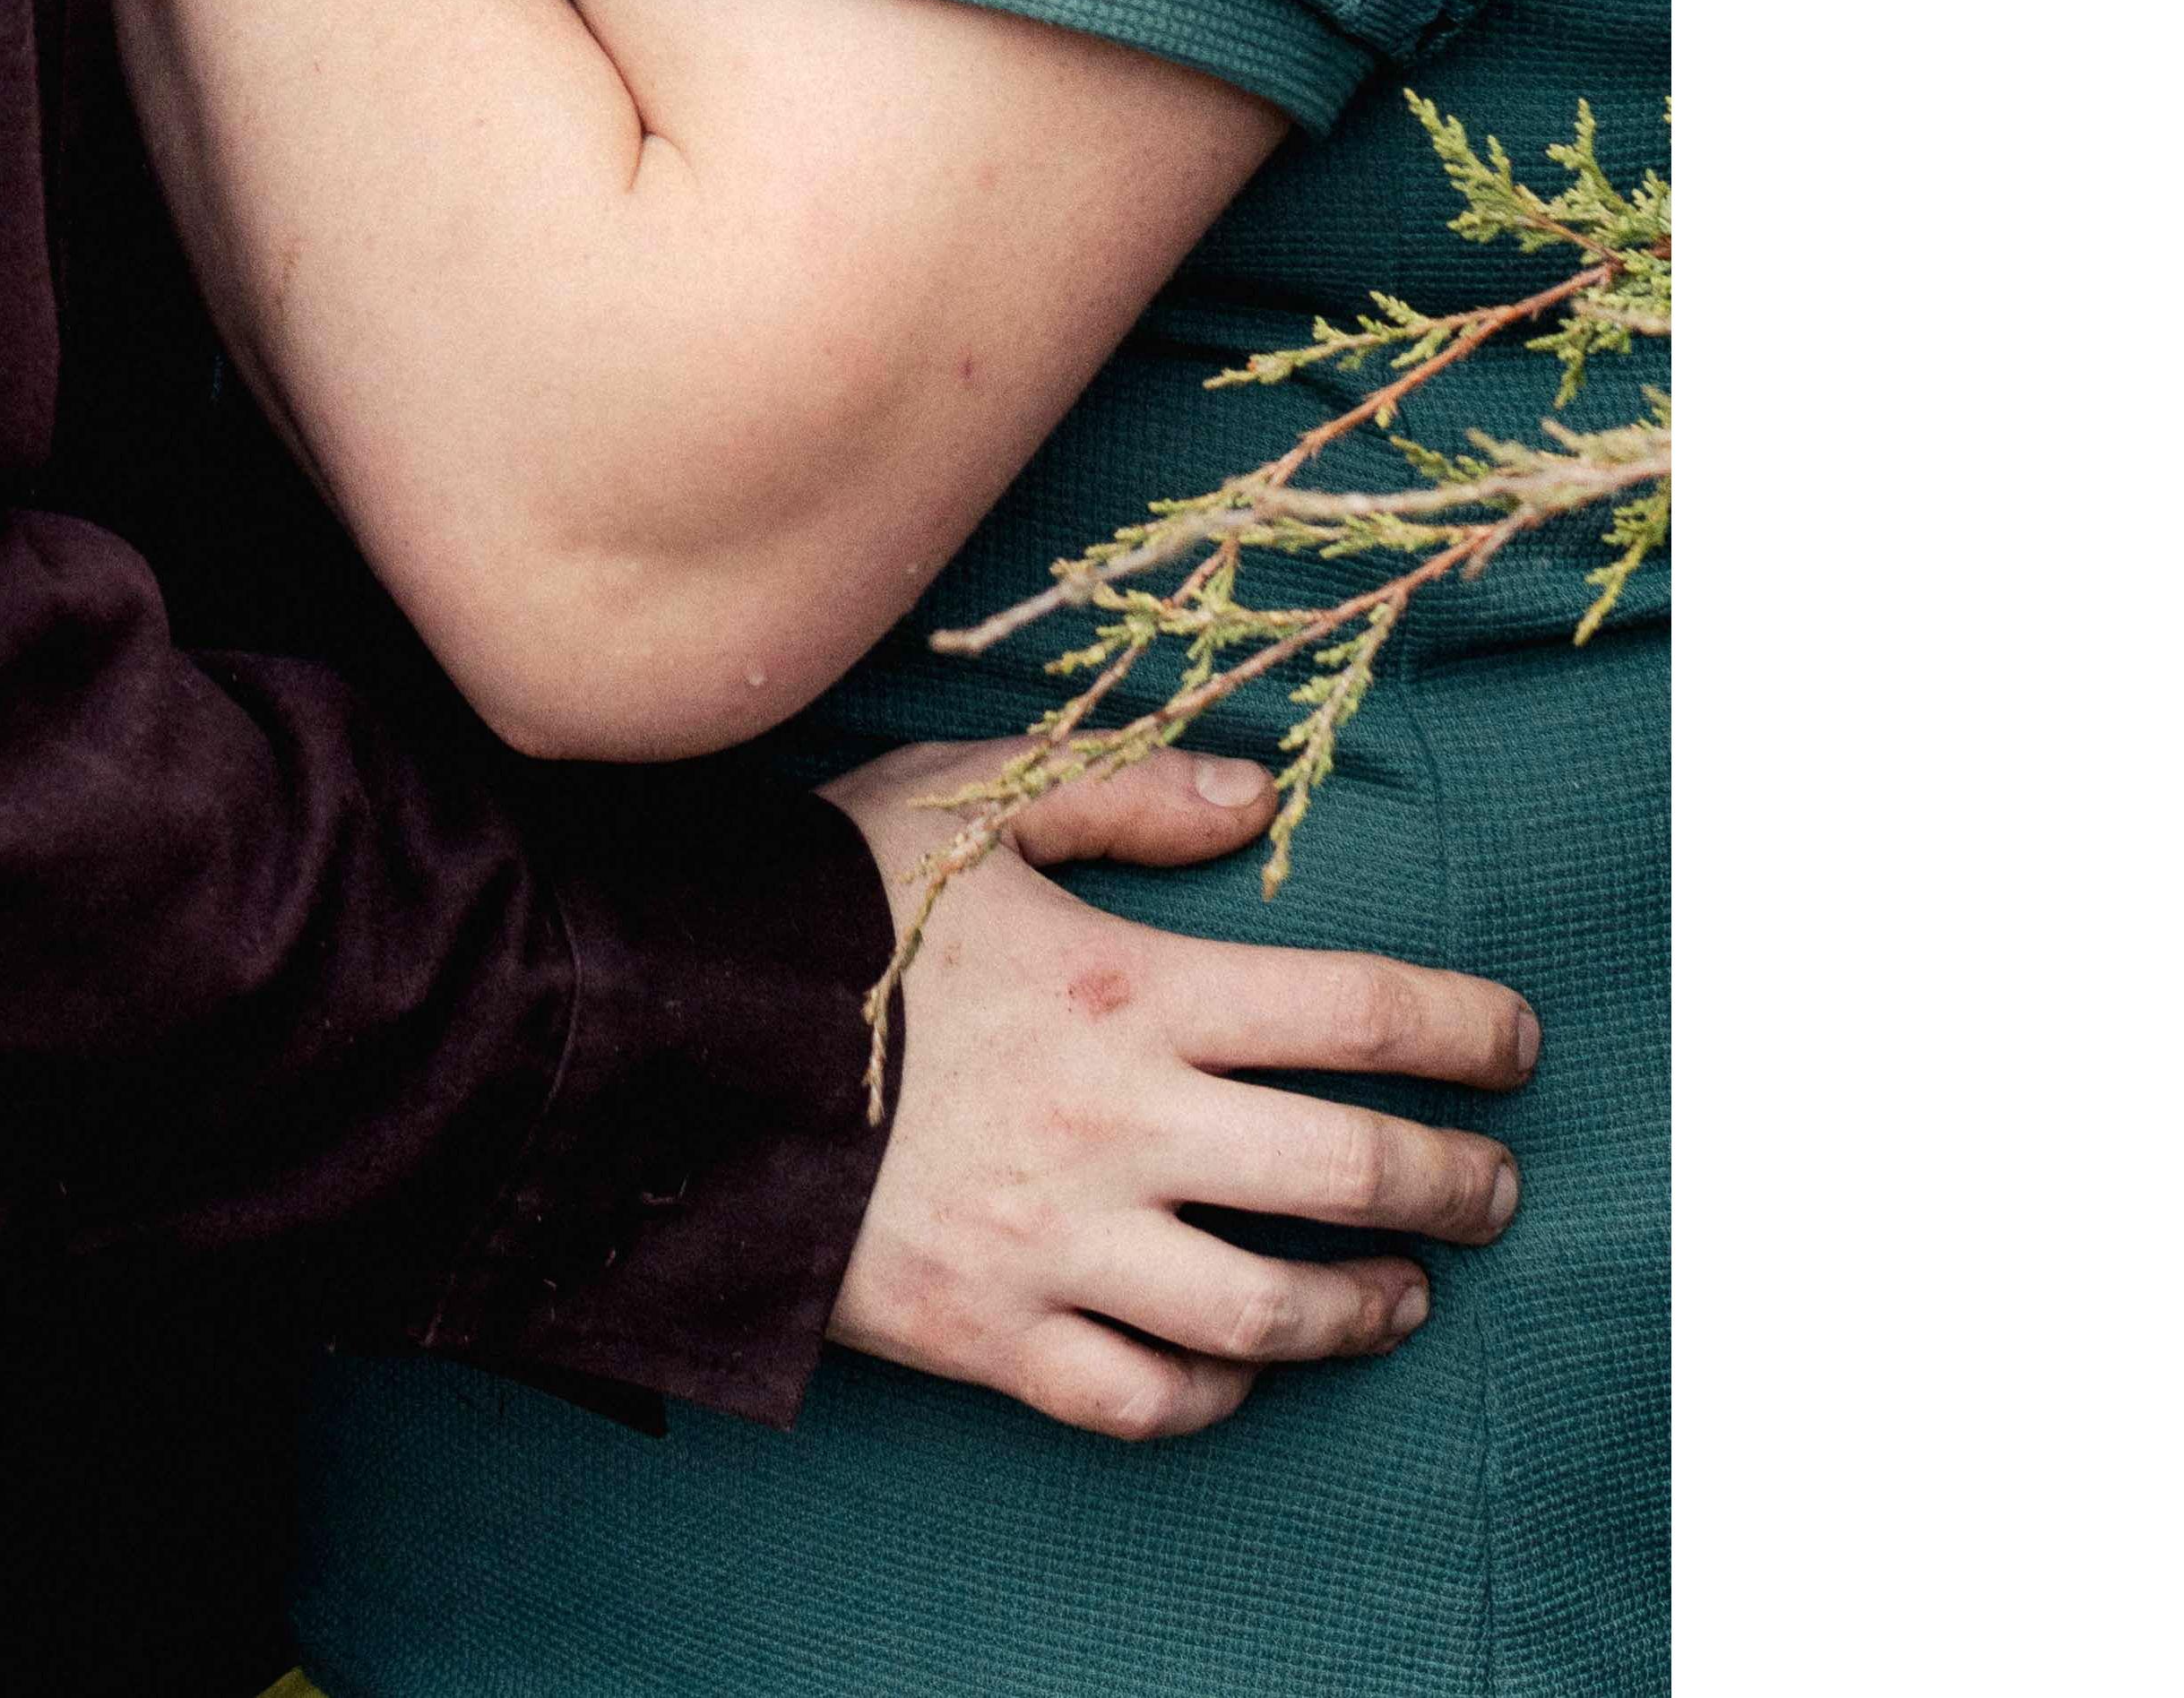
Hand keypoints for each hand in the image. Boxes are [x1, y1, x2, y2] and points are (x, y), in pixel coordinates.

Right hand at [831, 740, 1538, 1444]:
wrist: (666, 1033)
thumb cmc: (821, 901)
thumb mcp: (965, 799)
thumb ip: (1120, 784)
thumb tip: (1262, 793)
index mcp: (1128, 988)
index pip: (1356, 1015)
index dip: (1464, 1030)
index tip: (1517, 1043)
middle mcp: (1118, 1125)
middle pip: (1351, 1172)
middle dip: (1459, 1182)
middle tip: (1498, 1184)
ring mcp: (1058, 1242)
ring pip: (1268, 1311)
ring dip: (1365, 1305)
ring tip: (1403, 1290)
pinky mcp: (992, 1331)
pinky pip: (1142, 1399)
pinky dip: (1212, 1394)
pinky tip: (1238, 1364)